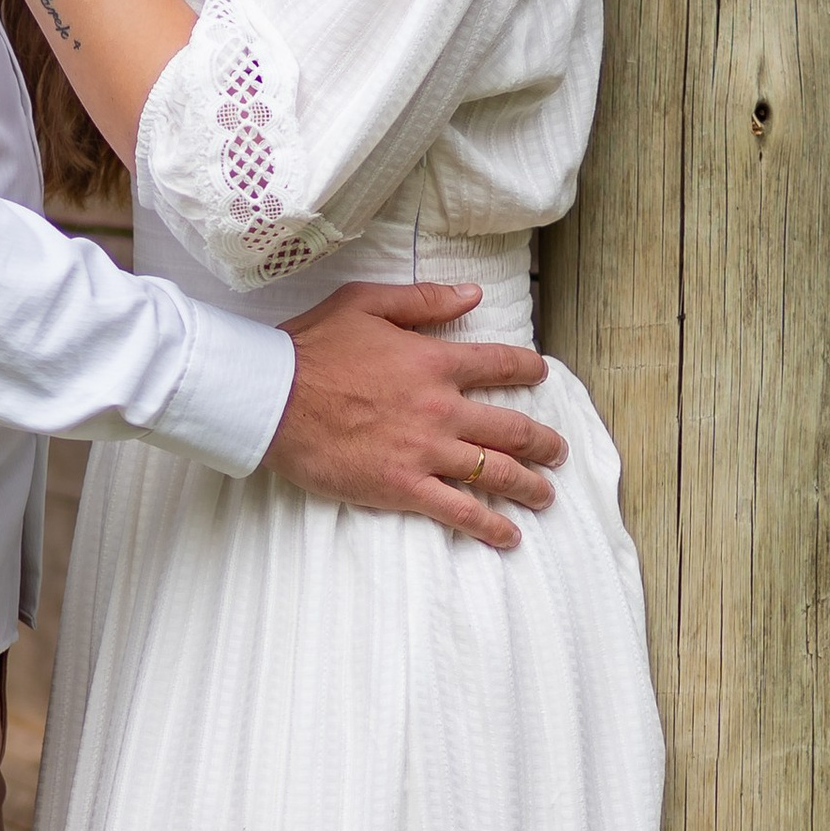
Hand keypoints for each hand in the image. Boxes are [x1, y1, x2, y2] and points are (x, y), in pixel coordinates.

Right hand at [269, 278, 562, 551]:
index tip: (542, 376)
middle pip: (511, 428)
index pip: (500, 365)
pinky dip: (488, 526)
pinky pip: (458, 511)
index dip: (528, 370)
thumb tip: (472, 295)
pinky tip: (508, 535)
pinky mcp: (403, 487)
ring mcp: (425, 451)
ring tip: (545, 495)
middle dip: (543, 443)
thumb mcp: (366, 303)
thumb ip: (424, 300)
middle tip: (558, 452)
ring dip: (529, 486)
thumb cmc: (311, 347)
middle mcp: (441, 408)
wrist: (271, 398)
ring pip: (495, 472)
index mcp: (434, 361)